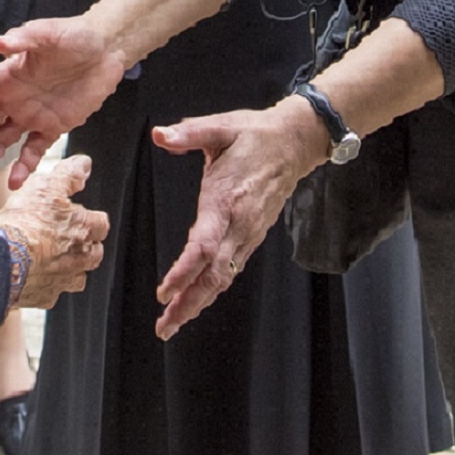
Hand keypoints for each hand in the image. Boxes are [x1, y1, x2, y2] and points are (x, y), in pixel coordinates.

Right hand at [0, 13, 131, 187]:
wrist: (106, 50)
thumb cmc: (74, 36)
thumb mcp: (48, 33)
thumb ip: (24, 39)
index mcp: (4, 78)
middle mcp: (11, 100)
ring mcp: (30, 116)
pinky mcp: (52, 127)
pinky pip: (33, 151)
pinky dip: (23, 167)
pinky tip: (14, 183)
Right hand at [0, 154, 108, 308]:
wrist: (2, 261)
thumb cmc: (24, 223)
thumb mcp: (46, 187)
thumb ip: (68, 175)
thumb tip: (84, 165)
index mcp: (84, 229)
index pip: (101, 224)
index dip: (90, 219)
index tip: (79, 216)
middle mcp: (80, 257)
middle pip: (94, 253)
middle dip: (84, 246)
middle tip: (65, 239)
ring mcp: (64, 280)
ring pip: (77, 276)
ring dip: (69, 268)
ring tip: (50, 259)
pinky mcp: (46, 297)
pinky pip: (52, 292)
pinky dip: (45, 285)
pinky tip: (32, 276)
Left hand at [150, 96, 325, 337]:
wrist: (295, 143)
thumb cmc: (254, 135)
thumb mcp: (220, 127)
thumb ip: (189, 133)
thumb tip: (160, 134)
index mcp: (226, 200)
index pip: (204, 246)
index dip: (183, 272)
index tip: (163, 292)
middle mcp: (240, 225)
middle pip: (213, 275)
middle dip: (188, 303)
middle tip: (163, 327)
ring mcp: (248, 234)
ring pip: (223, 278)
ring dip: (198, 302)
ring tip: (172, 323)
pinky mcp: (252, 236)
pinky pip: (230, 269)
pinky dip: (212, 289)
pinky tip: (195, 301)